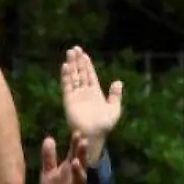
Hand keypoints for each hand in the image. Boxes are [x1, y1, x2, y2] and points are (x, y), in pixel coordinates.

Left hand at [39, 132, 88, 183]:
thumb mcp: (49, 172)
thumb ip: (49, 157)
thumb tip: (48, 138)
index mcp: (70, 169)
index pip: (75, 153)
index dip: (76, 144)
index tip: (77, 132)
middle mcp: (76, 178)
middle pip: (81, 163)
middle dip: (82, 153)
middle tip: (83, 142)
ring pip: (80, 180)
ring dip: (79, 171)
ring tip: (76, 162)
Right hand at [61, 47, 120, 164]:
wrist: (94, 135)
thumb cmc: (105, 125)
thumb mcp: (115, 109)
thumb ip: (115, 95)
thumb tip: (117, 82)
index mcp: (95, 92)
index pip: (89, 75)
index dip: (86, 64)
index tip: (83, 54)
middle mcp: (84, 92)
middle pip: (80, 73)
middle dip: (77, 61)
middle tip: (74, 48)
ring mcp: (76, 96)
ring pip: (73, 77)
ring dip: (71, 65)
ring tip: (70, 53)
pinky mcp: (69, 101)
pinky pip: (67, 86)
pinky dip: (66, 77)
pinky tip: (65, 67)